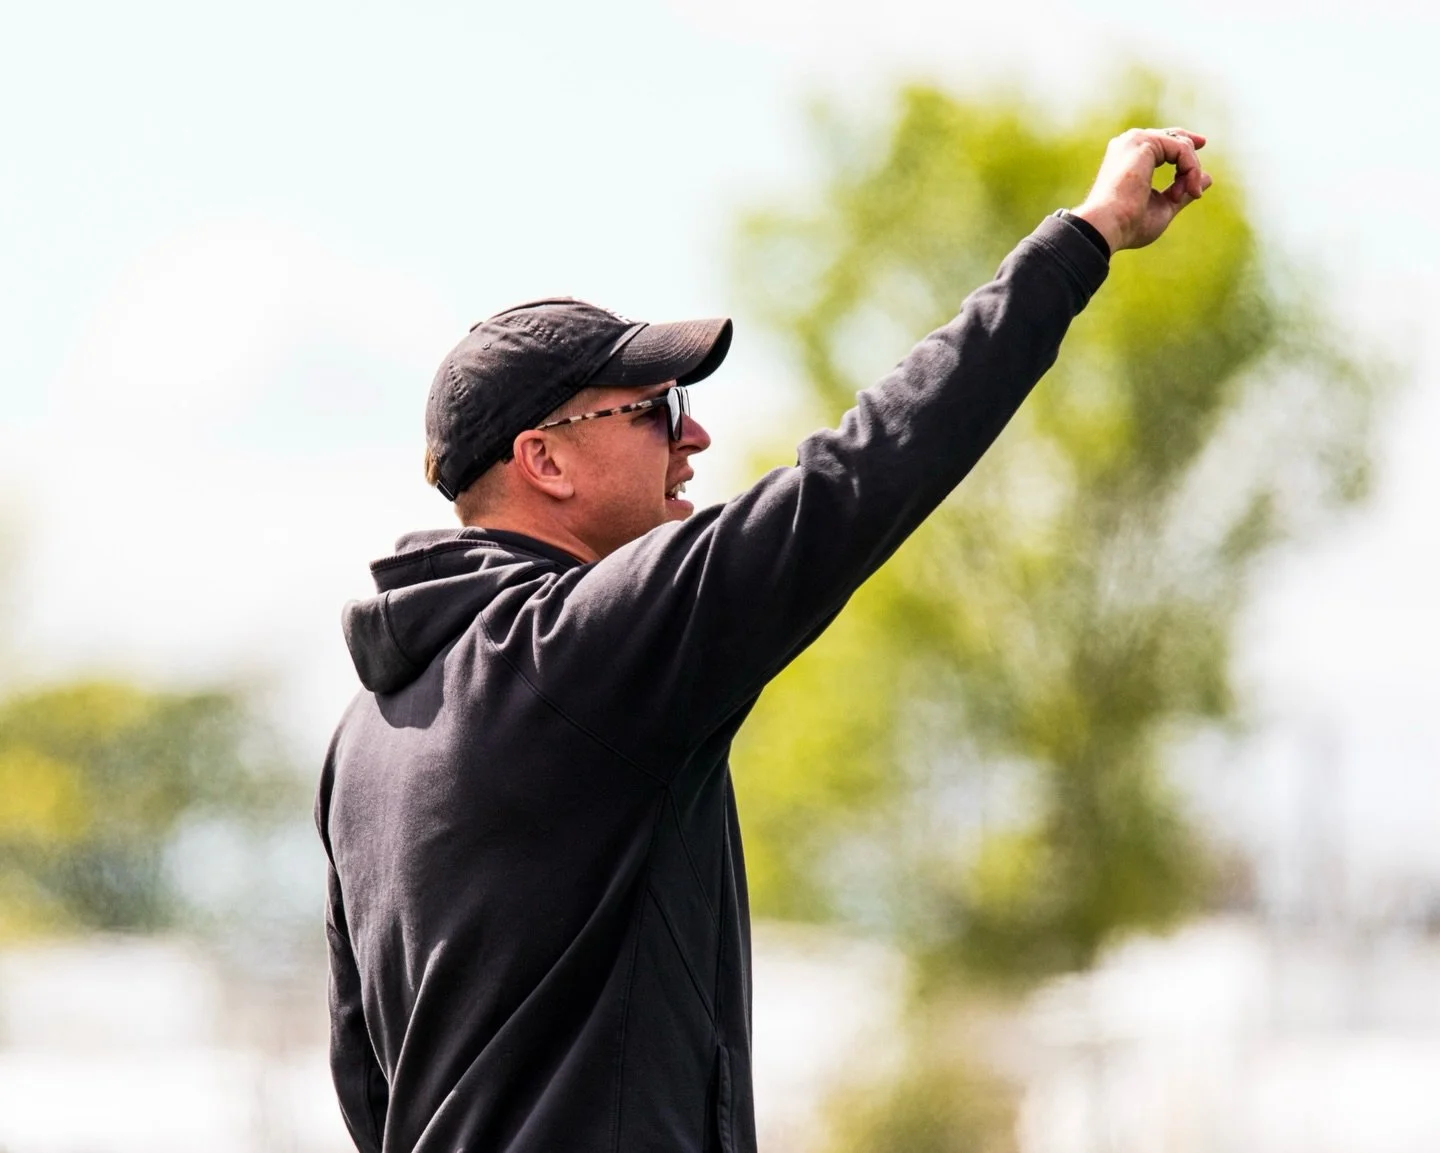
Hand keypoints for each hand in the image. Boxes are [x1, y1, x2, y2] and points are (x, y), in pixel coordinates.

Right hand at [1070, 128, 1212, 252]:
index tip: (1199, 171)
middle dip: (1191, 166)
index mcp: (1129, 157)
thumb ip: (1182, 191)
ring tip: (1187, 195)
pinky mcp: (1144, 141)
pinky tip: (1187, 189)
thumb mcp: (1162, 207)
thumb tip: (1208, 178)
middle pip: (1176, 139)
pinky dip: (1190, 169)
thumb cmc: (1128, 224)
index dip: (1186, 152)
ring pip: (1182, 145)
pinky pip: (1182, 148)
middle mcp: (1130, 143)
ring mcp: (1135, 140)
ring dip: (1190, 172)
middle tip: (1194, 193)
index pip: (1164, 142)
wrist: (1107, 226)